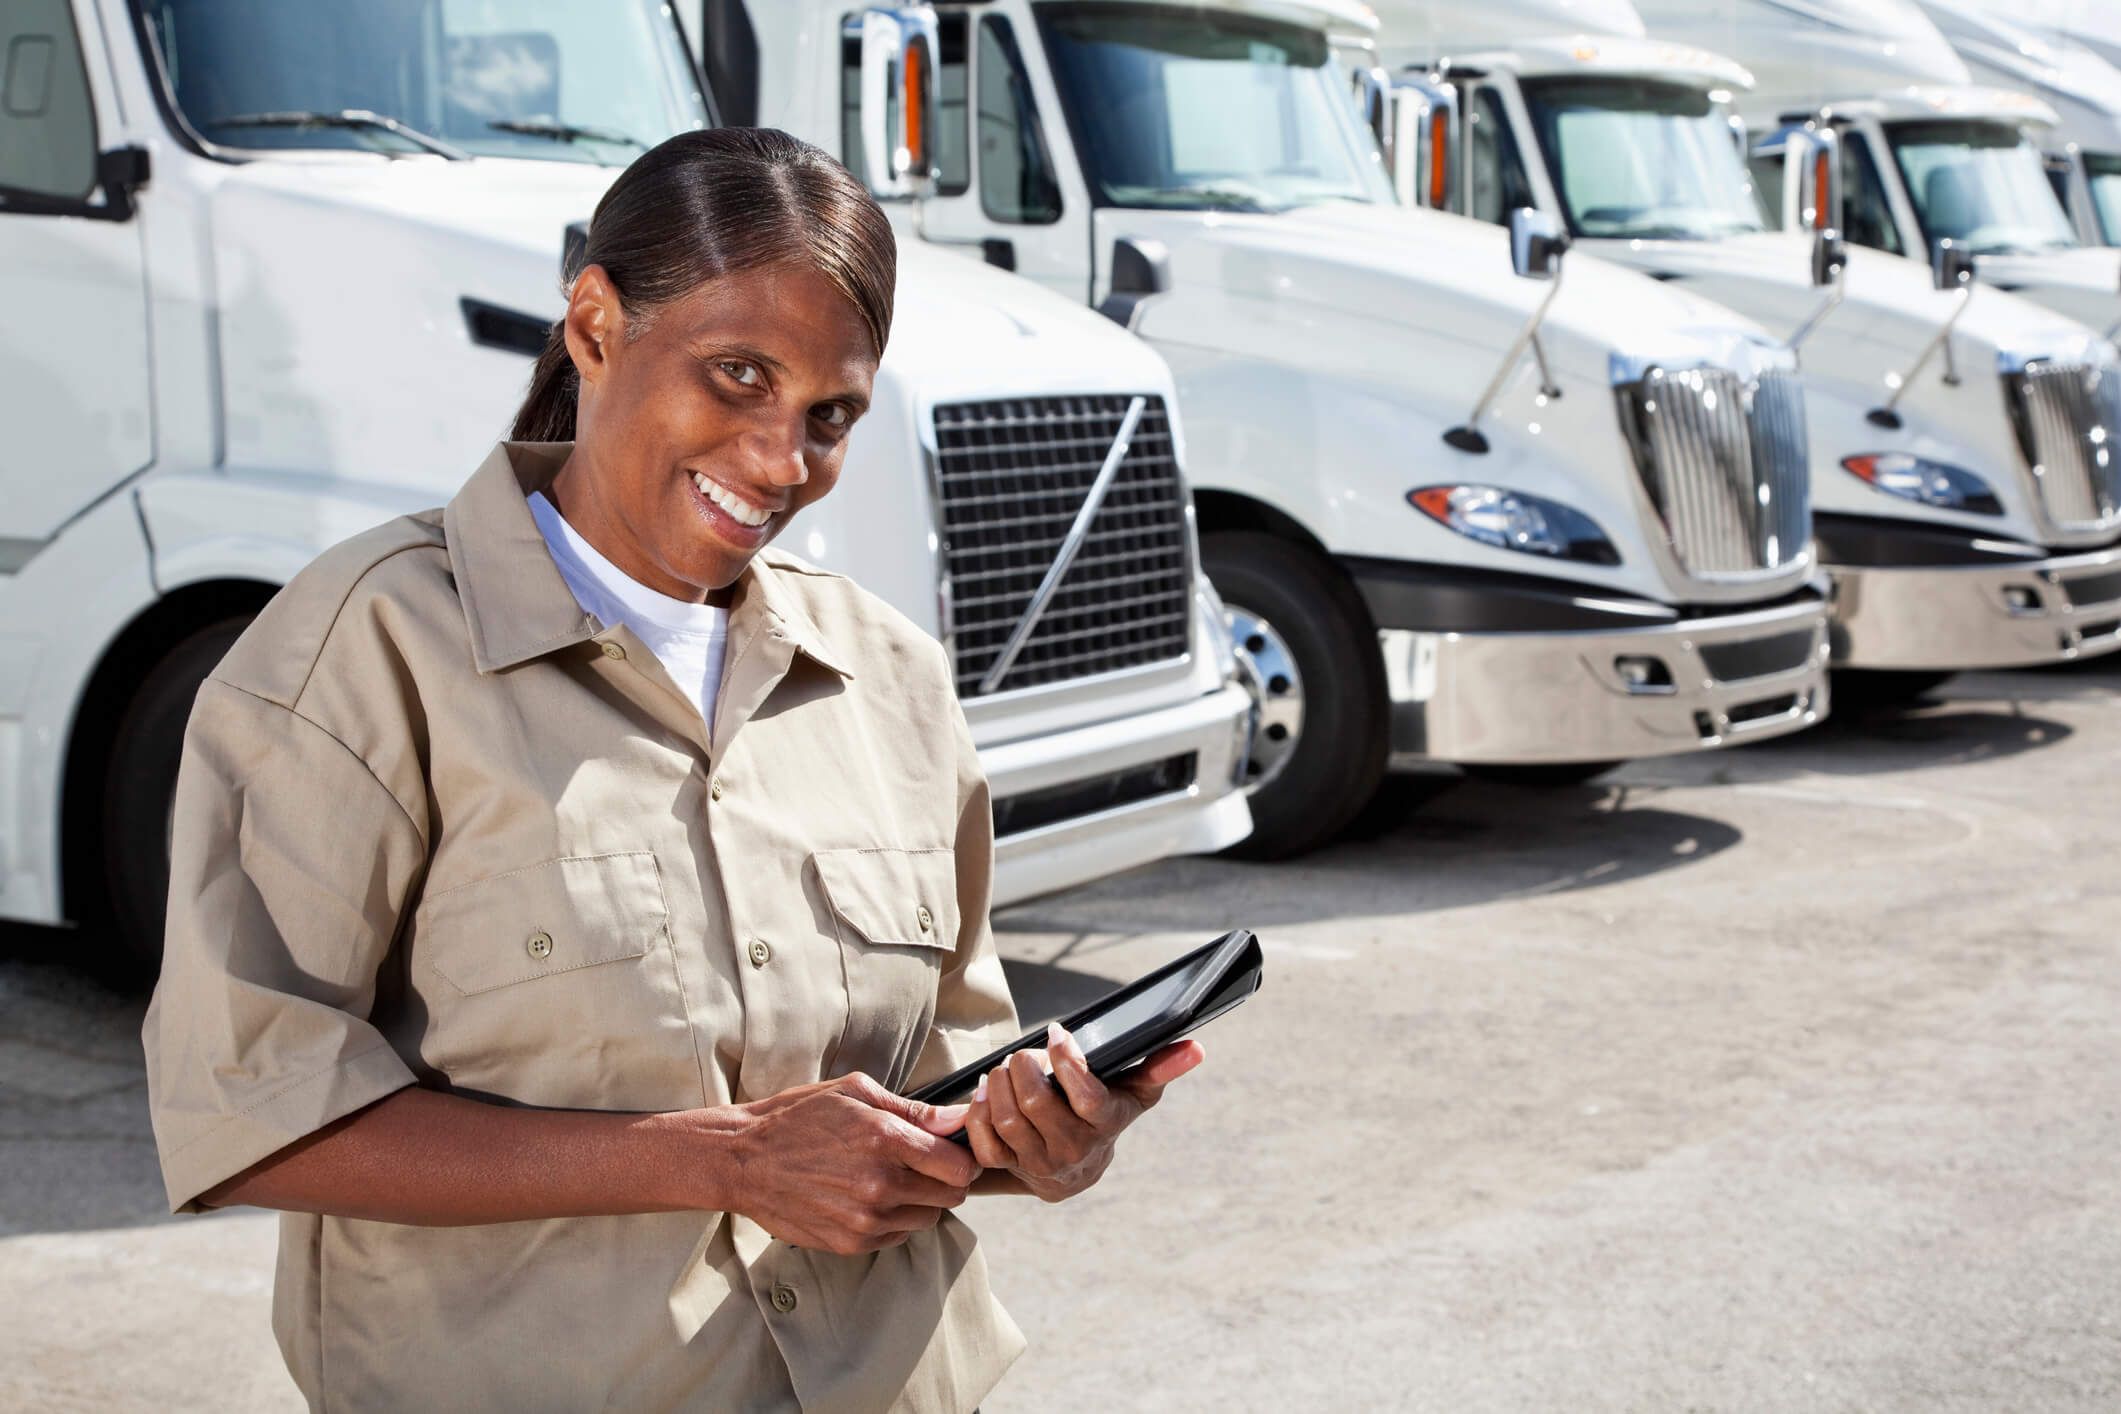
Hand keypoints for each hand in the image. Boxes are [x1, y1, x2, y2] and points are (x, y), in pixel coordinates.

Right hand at [716, 1072, 978, 1254]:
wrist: (744, 1161)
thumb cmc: (799, 1117)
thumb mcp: (855, 1093)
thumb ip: (913, 1110)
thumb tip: (959, 1118)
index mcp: (885, 1140)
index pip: (959, 1166)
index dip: (962, 1157)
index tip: (952, 1150)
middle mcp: (880, 1185)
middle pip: (951, 1196)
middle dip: (946, 1179)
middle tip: (924, 1163)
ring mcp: (866, 1219)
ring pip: (927, 1218)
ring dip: (920, 1201)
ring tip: (890, 1178)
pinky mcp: (851, 1243)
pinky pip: (897, 1236)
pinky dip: (893, 1219)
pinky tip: (867, 1197)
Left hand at [963, 1023, 1203, 1202]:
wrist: (1078, 1170)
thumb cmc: (1107, 1113)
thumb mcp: (1136, 1092)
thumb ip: (1160, 1067)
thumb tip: (1196, 1048)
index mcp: (1104, 1124)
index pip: (1086, 1096)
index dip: (1067, 1061)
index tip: (1058, 1032)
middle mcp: (1073, 1148)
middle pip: (1036, 1105)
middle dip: (1022, 1070)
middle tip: (1022, 1054)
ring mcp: (1039, 1161)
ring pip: (1007, 1121)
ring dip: (997, 1086)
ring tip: (1004, 1068)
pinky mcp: (1011, 1168)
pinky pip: (985, 1143)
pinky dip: (978, 1114)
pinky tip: (984, 1092)